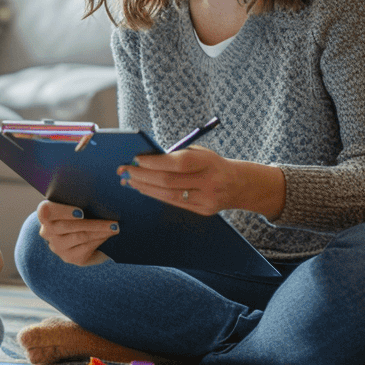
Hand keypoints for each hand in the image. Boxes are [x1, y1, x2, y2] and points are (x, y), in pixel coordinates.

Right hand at [35, 200, 116, 266]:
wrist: (81, 238)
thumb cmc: (81, 214)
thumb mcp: (77, 205)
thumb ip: (79, 201)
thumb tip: (99, 198)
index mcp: (46, 215)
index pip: (45, 211)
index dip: (62, 211)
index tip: (81, 211)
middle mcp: (48, 232)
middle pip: (67, 226)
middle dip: (92, 223)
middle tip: (112, 220)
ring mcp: (58, 247)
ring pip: (80, 237)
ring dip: (100, 231)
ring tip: (115, 227)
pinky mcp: (70, 257)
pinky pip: (86, 247)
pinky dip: (100, 239)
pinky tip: (109, 235)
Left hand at [117, 145, 241, 214]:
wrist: (239, 185)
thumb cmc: (212, 163)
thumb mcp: (200, 153)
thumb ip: (176, 155)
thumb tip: (144, 159)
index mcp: (209, 162)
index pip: (178, 162)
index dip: (155, 162)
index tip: (136, 159)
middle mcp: (209, 182)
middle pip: (169, 181)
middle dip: (143, 175)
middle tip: (124, 171)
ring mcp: (206, 200)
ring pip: (168, 195)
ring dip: (145, 187)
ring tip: (129, 181)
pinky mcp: (203, 211)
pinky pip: (174, 203)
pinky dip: (156, 195)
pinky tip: (143, 189)